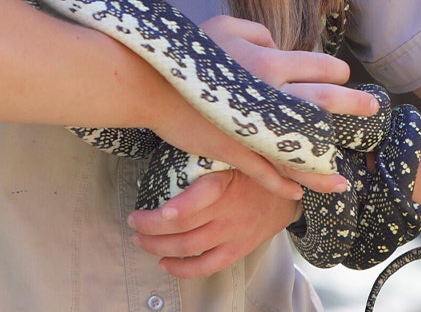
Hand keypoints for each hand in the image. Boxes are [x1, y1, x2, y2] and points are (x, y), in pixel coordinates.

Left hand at [127, 168, 297, 277]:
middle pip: (183, 227)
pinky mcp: (238, 249)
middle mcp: (229, 211)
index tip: (144, 212)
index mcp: (224, 184)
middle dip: (150, 228)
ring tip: (141, 241)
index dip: (168, 211)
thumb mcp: (230, 155)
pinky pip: (207, 266)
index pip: (195, 201)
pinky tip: (164, 263)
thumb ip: (202, 159)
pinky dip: (182, 269)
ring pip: (190, 248)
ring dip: (159, 247)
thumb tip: (163, 150)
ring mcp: (234, 233)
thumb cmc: (249, 168)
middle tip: (133, 222)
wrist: (287, 192)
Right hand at [201, 15, 380, 194]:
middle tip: (373, 109)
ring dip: (324, 167)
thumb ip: (258, 32)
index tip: (343, 76)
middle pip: (325, 104)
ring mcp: (255, 128)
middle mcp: (271, 95)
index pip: (320, 66)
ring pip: (301, 150)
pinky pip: (266, 173)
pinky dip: (283, 186)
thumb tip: (278, 45)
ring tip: (343, 181)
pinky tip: (297, 193)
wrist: (151, 83)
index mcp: (270, 62)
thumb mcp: (223, 25)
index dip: (336, 70)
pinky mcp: (235, 150)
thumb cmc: (186, 51)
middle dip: (354, 106)